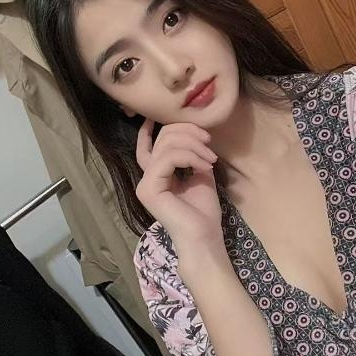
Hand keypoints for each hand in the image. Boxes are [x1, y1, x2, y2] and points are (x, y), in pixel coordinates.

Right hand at [135, 119, 224, 258]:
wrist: (204, 239)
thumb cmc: (203, 214)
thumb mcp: (201, 176)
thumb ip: (193, 156)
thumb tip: (196, 137)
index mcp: (156, 177)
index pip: (146, 147)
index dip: (149, 130)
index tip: (158, 116)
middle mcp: (146, 178)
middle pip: (162, 139)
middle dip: (189, 133)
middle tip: (209, 144)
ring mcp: (145, 184)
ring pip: (166, 145)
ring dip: (194, 145)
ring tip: (210, 159)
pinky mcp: (149, 188)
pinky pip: (169, 158)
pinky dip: (190, 156)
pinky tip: (205, 166)